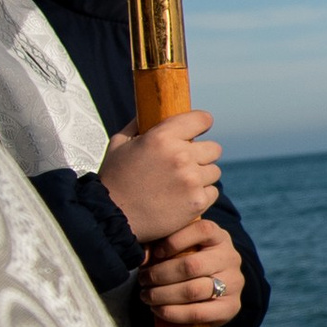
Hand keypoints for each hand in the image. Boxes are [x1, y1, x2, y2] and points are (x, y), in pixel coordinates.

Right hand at [100, 110, 222, 241]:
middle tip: (185, 164)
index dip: (201, 124)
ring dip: (201, 176)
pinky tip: (182, 198)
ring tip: (180, 184)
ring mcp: (191, 180)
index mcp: (162, 137)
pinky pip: (212, 192)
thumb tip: (151, 110)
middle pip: (214, 148)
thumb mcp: (119, 144)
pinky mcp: (197, 202)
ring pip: (214, 171)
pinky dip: (201, 195)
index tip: (198, 130)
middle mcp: (181, 156)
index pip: (202, 119)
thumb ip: (138, 125)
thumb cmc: (113, 179)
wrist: (112, 217)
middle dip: (201, 154)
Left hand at [141, 218, 244, 325]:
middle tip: (143, 280)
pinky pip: (198, 313)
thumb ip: (159, 245)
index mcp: (219, 237)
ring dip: (163, 295)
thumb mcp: (179, 247)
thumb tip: (143, 259)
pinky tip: (158, 309)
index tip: (155, 253)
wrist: (212, 291)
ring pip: (193, 290)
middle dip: (160, 274)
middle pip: (192, 265)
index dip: (175, 240)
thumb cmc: (187, 263)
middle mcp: (230, 258)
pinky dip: (172, 312)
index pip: (202, 230)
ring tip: (146, 296)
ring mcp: (234, 283)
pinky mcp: (231, 307)